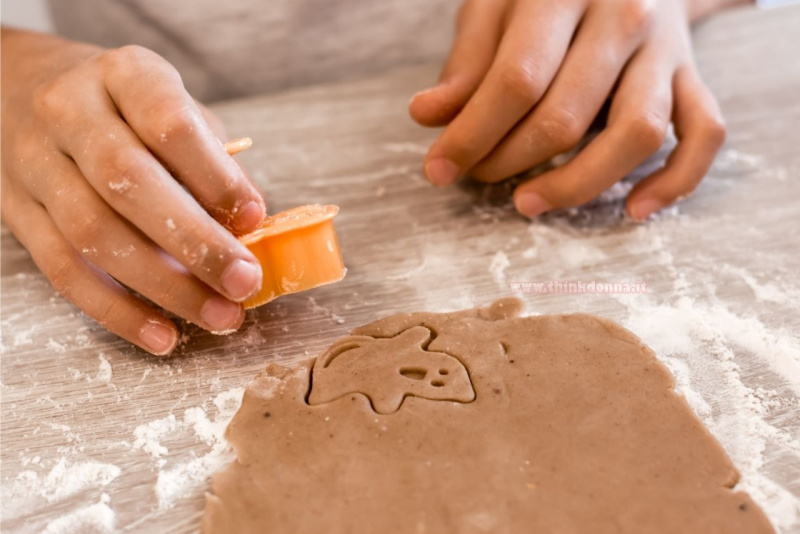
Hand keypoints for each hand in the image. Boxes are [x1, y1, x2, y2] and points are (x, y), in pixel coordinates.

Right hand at [1, 29, 266, 355]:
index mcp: (123, 74)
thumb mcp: (176, 109)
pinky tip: (162, 335)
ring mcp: (34, 163)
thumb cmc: (127, 109)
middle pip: (128, 183)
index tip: (255, 217)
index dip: (215, 176)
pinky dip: (117, 311)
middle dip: (195, 242)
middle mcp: (69, 112)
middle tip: (244, 282)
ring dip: (164, 287)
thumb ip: (213, 161)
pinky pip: (63, 271)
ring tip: (218, 316)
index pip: (168, 122)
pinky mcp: (17, 213)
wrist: (23, 88)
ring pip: (93, 234)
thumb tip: (248, 227)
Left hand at [410, 0, 728, 219]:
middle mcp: (624, 17)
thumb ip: (466, 62)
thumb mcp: (496, 7)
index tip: (438, 170)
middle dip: (509, 161)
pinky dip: (676, 180)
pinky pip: (703, 134)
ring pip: (637, 134)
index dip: (472, 134)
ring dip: (577, 184)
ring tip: (528, 203)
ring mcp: (666, 49)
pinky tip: (634, 210)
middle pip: (566, 116)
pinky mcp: (693, 76)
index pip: (516, 80)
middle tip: (478, 176)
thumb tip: (427, 116)